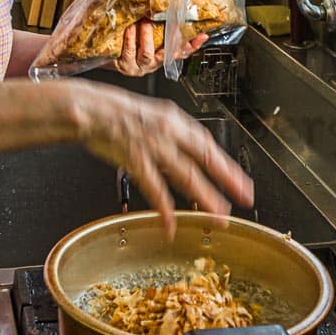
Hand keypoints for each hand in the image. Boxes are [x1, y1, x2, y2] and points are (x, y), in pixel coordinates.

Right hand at [74, 80, 253, 236]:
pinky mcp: (136, 160)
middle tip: (244, 199)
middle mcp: (170, 133)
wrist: (92, 109)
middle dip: (227, 181)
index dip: (228, 167)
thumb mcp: (156, 118)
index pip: (209, 147)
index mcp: (176, 122)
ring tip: (219, 216)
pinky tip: (171, 225)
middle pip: (205, 160)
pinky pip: (154, 188)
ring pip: (186, 175)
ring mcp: (154, 147)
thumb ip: (175, 137)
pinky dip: (164, 209)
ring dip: (205, 197)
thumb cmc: (121, 115)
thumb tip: (195, 156)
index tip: (243, 185)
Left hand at [113, 23, 210, 75]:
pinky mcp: (125, 66)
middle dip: (169, 37)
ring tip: (144, 21)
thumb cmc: (125, 39)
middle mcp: (152, 63)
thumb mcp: (144, 32)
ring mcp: (139, 66)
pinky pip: (129, 52)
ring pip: (147, 54)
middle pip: (167, 54)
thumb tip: (169, 2)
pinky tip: (129, 28)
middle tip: (169, 21)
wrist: (104, 53)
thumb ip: (156, 24)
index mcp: (161, 56)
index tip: (202, 36)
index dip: (192, 45)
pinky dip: (130, 39)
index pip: (181, 52)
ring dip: (146, 36)